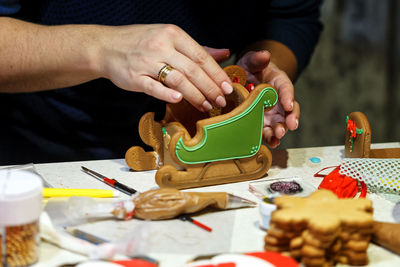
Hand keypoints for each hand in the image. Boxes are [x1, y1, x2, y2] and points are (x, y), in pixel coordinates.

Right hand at [97, 24, 232, 111]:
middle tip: (220, 100)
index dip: (216, 73)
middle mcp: (161, 46)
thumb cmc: (141, 42)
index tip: (228, 87)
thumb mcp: (169, 38)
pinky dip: (167, 94)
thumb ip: (197, 48)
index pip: (200, 56)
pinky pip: (154, 87)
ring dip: (195, 95)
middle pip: (192, 70)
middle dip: (209, 87)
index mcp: (172, 34)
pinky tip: (179, 100)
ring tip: (206, 105)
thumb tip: (224, 53)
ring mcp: (146, 62)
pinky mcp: (135, 77)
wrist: (106, 46)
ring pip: (177, 80)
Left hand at [237, 50, 299, 147]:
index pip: (286, 89)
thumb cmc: (251, 70)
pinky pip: (267, 132)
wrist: (244, 81)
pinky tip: (270, 143)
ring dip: (279, 131)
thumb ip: (257, 58)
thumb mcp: (251, 61)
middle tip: (288, 126)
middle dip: (289, 119)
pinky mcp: (261, 124)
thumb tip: (264, 55)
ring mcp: (271, 114)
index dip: (288, 97)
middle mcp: (279, 101)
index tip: (288, 104)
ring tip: (278, 136)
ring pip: (279, 124)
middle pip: (288, 111)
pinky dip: (269, 139)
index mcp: (279, 83)